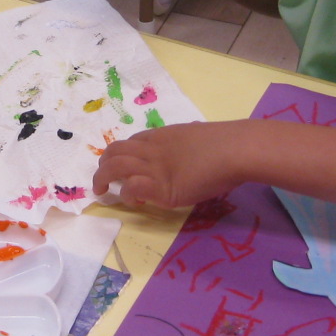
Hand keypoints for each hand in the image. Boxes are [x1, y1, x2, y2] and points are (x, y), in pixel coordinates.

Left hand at [94, 120, 247, 206]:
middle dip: (103, 165)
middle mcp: (152, 149)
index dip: (121, 155)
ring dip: (102, 179)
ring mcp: (155, 167)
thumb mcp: (197, 134)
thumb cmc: (224, 144)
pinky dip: (127, 194)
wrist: (233, 150)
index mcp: (161, 136)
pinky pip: (132, 187)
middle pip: (114, 151)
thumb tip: (193, 138)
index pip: (131, 143)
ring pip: (114, 166)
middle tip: (103, 180)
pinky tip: (134, 201)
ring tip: (102, 191)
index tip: (122, 168)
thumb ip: (187, 140)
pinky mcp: (161, 188)